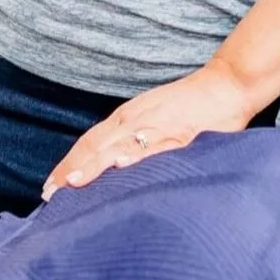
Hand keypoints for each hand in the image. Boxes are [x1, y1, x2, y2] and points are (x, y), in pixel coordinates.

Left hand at [44, 61, 258, 200]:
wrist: (228, 85)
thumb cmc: (192, 106)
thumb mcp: (153, 118)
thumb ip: (132, 139)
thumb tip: (111, 165)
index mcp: (128, 118)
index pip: (90, 142)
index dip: (69, 163)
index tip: (50, 187)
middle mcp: (137, 120)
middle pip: (96, 145)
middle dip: (72, 169)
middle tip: (51, 194)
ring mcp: (159, 126)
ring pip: (120, 145)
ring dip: (95, 164)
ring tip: (74, 183)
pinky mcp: (182, 133)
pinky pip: (157, 145)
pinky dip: (138, 155)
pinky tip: (122, 164)